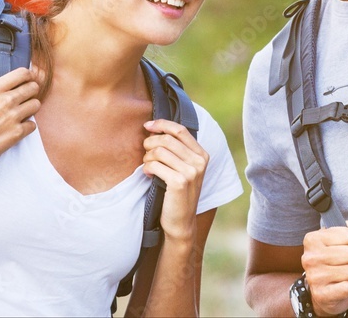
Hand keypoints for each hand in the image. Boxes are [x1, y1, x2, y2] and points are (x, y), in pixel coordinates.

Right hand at [0, 67, 41, 159]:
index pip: (22, 74)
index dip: (27, 75)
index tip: (26, 79)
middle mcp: (7, 100)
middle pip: (33, 88)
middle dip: (31, 90)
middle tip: (26, 95)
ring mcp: (14, 116)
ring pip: (36, 105)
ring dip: (31, 107)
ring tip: (24, 111)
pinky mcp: (17, 132)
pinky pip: (33, 124)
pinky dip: (28, 126)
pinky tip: (20, 127)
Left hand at [142, 119, 208, 241]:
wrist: (181, 222)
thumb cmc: (178, 193)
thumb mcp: (184, 169)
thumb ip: (177, 150)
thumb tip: (155, 130)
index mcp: (202, 155)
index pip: (180, 130)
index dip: (162, 124)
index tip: (147, 125)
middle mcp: (199, 161)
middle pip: (167, 139)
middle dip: (150, 142)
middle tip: (145, 152)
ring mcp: (190, 172)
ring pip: (159, 151)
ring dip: (147, 158)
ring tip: (148, 166)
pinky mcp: (179, 182)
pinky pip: (155, 165)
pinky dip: (147, 168)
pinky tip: (148, 175)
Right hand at [302, 219, 347, 316]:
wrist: (323, 292)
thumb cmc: (334, 260)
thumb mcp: (343, 237)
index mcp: (313, 239)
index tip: (342, 249)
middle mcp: (310, 257)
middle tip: (343, 264)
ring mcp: (315, 277)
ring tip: (343, 275)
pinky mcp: (322, 295)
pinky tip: (343, 286)